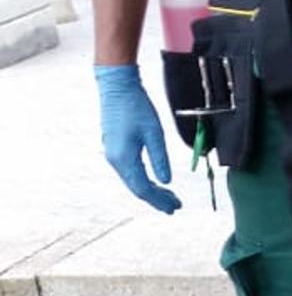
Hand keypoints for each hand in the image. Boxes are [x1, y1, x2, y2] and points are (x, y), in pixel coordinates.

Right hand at [95, 64, 181, 213]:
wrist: (117, 87)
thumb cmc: (136, 107)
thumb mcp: (155, 133)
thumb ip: (160, 158)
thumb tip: (166, 181)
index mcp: (124, 158)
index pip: (143, 188)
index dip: (159, 200)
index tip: (175, 207)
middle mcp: (115, 160)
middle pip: (137, 187)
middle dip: (156, 199)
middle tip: (175, 207)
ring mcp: (113, 154)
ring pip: (133, 180)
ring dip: (151, 190)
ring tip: (169, 198)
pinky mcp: (115, 148)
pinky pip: (130, 171)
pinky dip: (144, 180)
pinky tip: (155, 181)